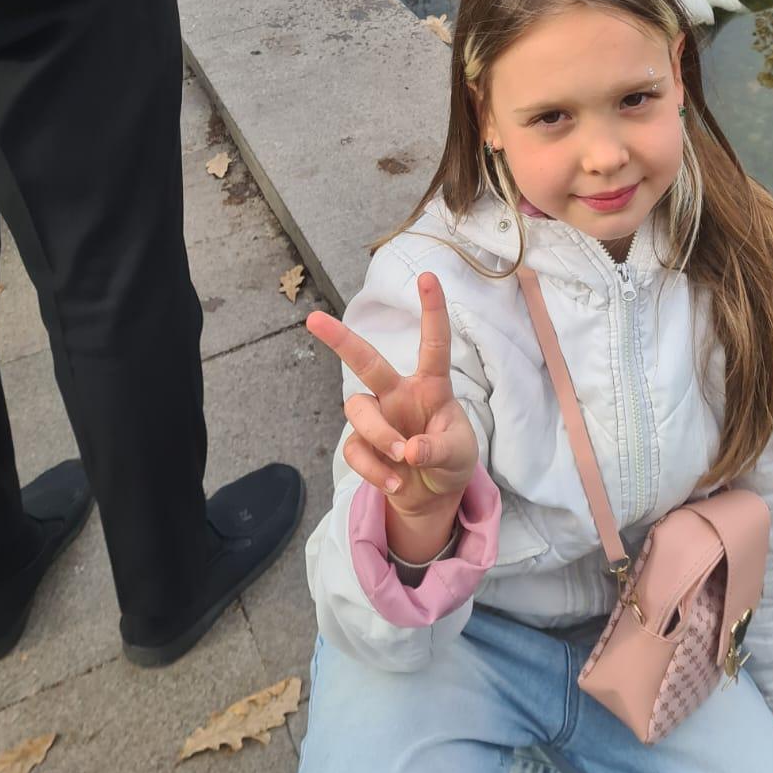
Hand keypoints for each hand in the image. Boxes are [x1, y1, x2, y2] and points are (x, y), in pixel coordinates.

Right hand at [307, 273, 479, 520]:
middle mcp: (398, 394)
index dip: (432, 310)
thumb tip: (409, 450)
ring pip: (358, 410)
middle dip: (341, 339)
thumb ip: (439, 450)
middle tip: (314, 319)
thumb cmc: (450, 461)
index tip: (428, 276)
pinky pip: (357, 451)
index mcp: (430, 386)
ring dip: (379, 435)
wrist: (432, 497)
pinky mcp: (362, 446)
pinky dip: (375, 470)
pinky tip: (395, 484)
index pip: (433, 343)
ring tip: (402, 459)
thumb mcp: (459, 456)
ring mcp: (378, 419)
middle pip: (366, 361)